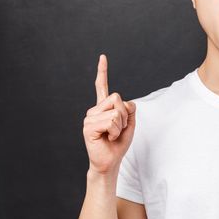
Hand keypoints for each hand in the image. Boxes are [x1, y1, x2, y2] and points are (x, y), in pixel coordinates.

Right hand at [82, 54, 136, 174]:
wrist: (110, 161)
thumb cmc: (119, 144)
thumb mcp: (130, 124)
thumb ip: (130, 110)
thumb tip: (126, 102)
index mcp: (103, 107)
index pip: (102, 86)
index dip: (102, 72)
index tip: (102, 57)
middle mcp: (94, 110)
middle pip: (117, 98)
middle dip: (125, 115)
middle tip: (118, 128)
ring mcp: (90, 117)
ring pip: (116, 111)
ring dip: (120, 125)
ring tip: (112, 134)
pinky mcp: (88, 126)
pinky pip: (111, 121)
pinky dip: (116, 131)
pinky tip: (108, 137)